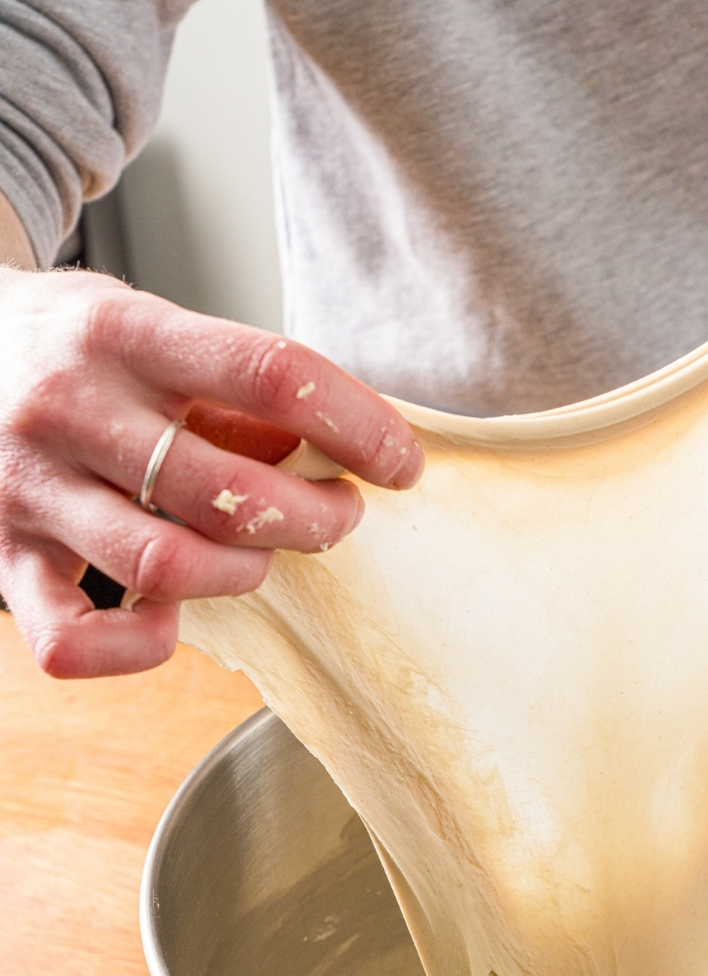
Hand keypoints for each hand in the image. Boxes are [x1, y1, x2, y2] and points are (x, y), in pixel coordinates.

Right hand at [0, 265, 422, 677]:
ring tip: (262, 553)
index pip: (271, 373)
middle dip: (315, 517)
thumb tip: (341, 451)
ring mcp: (29, 490)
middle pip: (227, 490)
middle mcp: (68, 408)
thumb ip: (236, 392)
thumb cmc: (66, 346)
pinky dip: (139, 645)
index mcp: (121, 333)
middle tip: (339, 514)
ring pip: (165, 565)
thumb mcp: (150, 330)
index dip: (357, 424)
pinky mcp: (2, 559)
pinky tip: (168, 614)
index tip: (400, 461)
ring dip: (244, 572)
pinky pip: (73, 640)